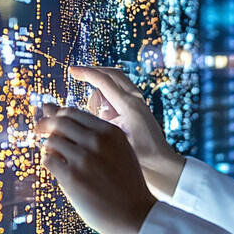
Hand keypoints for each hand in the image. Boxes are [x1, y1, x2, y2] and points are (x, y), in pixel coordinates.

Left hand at [37, 103, 155, 233]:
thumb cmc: (125, 184)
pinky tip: (57, 170)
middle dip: (44, 125)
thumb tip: (59, 114)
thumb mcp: (119, 151)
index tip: (50, 122)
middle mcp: (97, 140)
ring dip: (48, 148)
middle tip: (38, 131)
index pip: (73, 113)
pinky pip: (48, 160)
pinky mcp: (72, 176)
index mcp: (111, 132)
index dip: (57, 116)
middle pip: (59, 122)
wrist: (135, 214)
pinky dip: (48, 162)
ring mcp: (84, 157)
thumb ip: (93, 134)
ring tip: (55, 157)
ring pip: (52, 141)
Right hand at [70, 66, 185, 198]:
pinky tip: (101, 108)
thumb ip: (100, 124)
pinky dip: (108, 92)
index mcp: (129, 105)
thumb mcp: (115, 140)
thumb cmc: (141, 156)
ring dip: (101, 84)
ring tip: (92, 105)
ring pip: (116, 81)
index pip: (104, 81)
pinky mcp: (138, 107)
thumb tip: (81, 114)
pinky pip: (120, 91)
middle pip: (112, 74)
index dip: (86, 73)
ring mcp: (139, 102)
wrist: (162, 164)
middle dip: (94, 71)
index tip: (72, 70)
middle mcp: (136, 99)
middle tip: (76, 73)